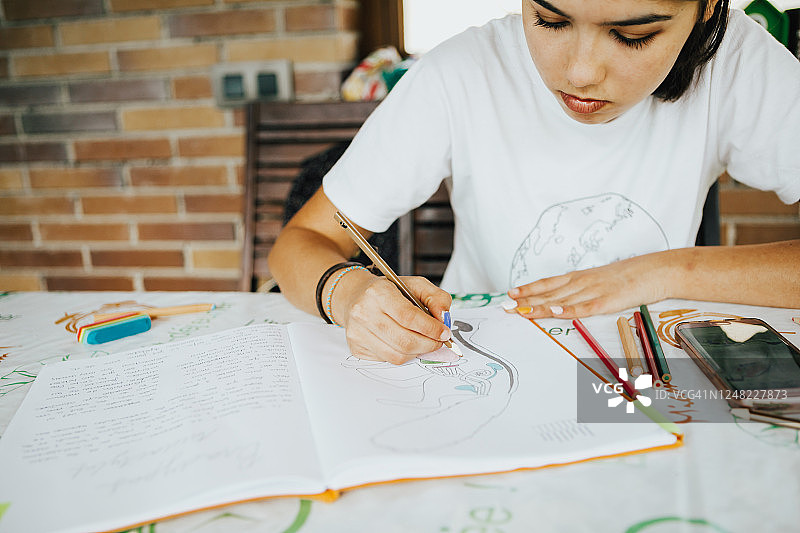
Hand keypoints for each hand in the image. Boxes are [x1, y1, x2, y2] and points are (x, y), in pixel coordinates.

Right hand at [334, 271, 452, 364]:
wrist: (354, 296)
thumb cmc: (386, 291)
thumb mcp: (414, 285)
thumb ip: (436, 298)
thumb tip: (444, 319)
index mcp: (378, 293)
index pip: (409, 317)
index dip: (431, 329)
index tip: (444, 333)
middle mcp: (363, 313)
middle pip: (404, 341)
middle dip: (429, 345)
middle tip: (438, 341)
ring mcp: (357, 333)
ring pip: (397, 356)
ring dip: (417, 352)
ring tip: (422, 342)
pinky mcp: (356, 348)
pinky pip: (387, 360)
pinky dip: (401, 355)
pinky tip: (402, 342)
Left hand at [505, 253, 670, 318]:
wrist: (656, 270)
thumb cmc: (630, 277)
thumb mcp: (601, 280)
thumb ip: (584, 289)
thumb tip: (566, 299)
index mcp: (580, 277)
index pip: (548, 283)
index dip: (528, 289)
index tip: (511, 294)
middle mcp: (582, 282)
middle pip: (549, 294)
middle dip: (526, 301)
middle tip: (506, 307)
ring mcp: (594, 291)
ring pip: (562, 301)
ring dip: (540, 307)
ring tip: (521, 312)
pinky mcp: (608, 301)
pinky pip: (585, 308)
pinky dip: (569, 310)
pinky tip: (555, 312)